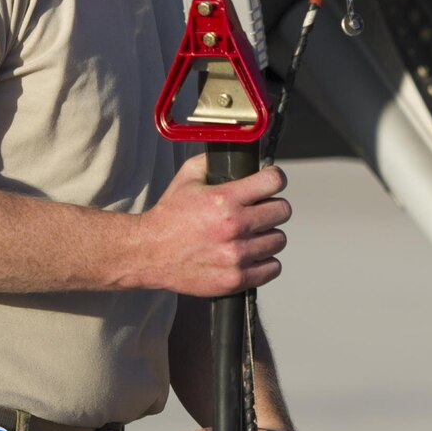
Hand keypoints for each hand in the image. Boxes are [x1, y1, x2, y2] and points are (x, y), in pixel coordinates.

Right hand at [130, 159, 289, 295]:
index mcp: (225, 199)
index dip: (275, 178)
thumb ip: (211, 162)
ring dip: (268, 235)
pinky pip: (273, 268)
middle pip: (282, 210)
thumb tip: (234, 152)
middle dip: (273, 207)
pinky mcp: (236, 279)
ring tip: (252, 235)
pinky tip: (252, 255)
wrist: (149, 253)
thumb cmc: (168, 217)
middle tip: (260, 210)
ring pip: (279, 239)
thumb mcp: (186, 179)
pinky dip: (265, 262)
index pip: (274, 181)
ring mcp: (236, 255)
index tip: (271, 182)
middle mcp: (234, 226)